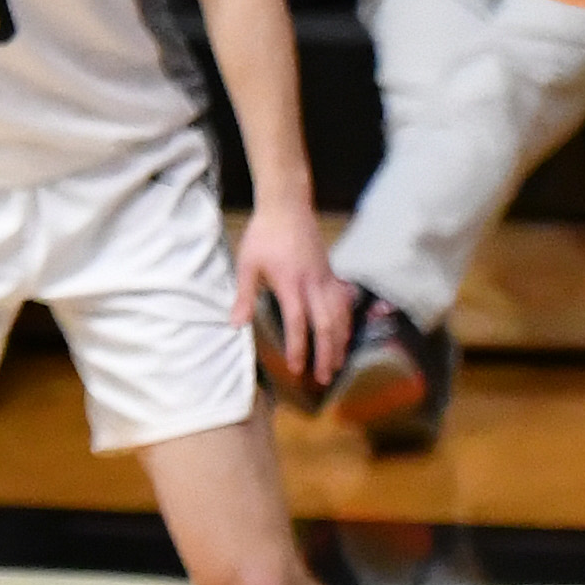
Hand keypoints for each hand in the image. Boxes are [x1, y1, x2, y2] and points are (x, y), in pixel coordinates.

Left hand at [235, 197, 350, 390]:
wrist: (287, 207)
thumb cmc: (263, 235)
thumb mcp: (247, 264)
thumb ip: (244, 296)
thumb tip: (236, 326)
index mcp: (290, 283)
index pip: (298, 321)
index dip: (299, 347)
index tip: (297, 368)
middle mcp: (313, 284)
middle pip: (326, 325)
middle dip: (326, 354)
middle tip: (323, 378)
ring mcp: (326, 279)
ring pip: (340, 316)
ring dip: (340, 343)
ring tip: (337, 364)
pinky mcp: (332, 274)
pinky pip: (345, 303)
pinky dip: (347, 322)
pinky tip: (346, 335)